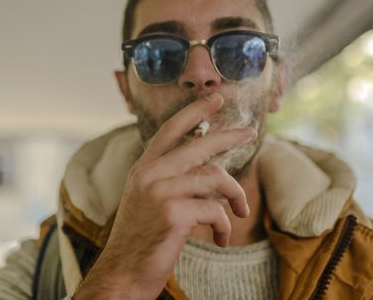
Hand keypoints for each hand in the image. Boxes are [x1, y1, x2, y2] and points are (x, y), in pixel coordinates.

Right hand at [75, 93, 255, 299]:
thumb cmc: (140, 238)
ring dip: (235, 194)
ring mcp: (160, 193)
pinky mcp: (172, 215)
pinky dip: (224, 225)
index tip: (215, 99)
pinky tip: (221, 238)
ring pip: (213, 176)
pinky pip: (215, 211)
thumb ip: (168, 179)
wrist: (122, 273)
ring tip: (241, 210)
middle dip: (228, 136)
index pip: (170, 130)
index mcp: (143, 169)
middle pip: (198, 145)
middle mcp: (149, 175)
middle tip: (249, 132)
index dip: (193, 111)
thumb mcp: (147, 200)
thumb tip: (205, 167)